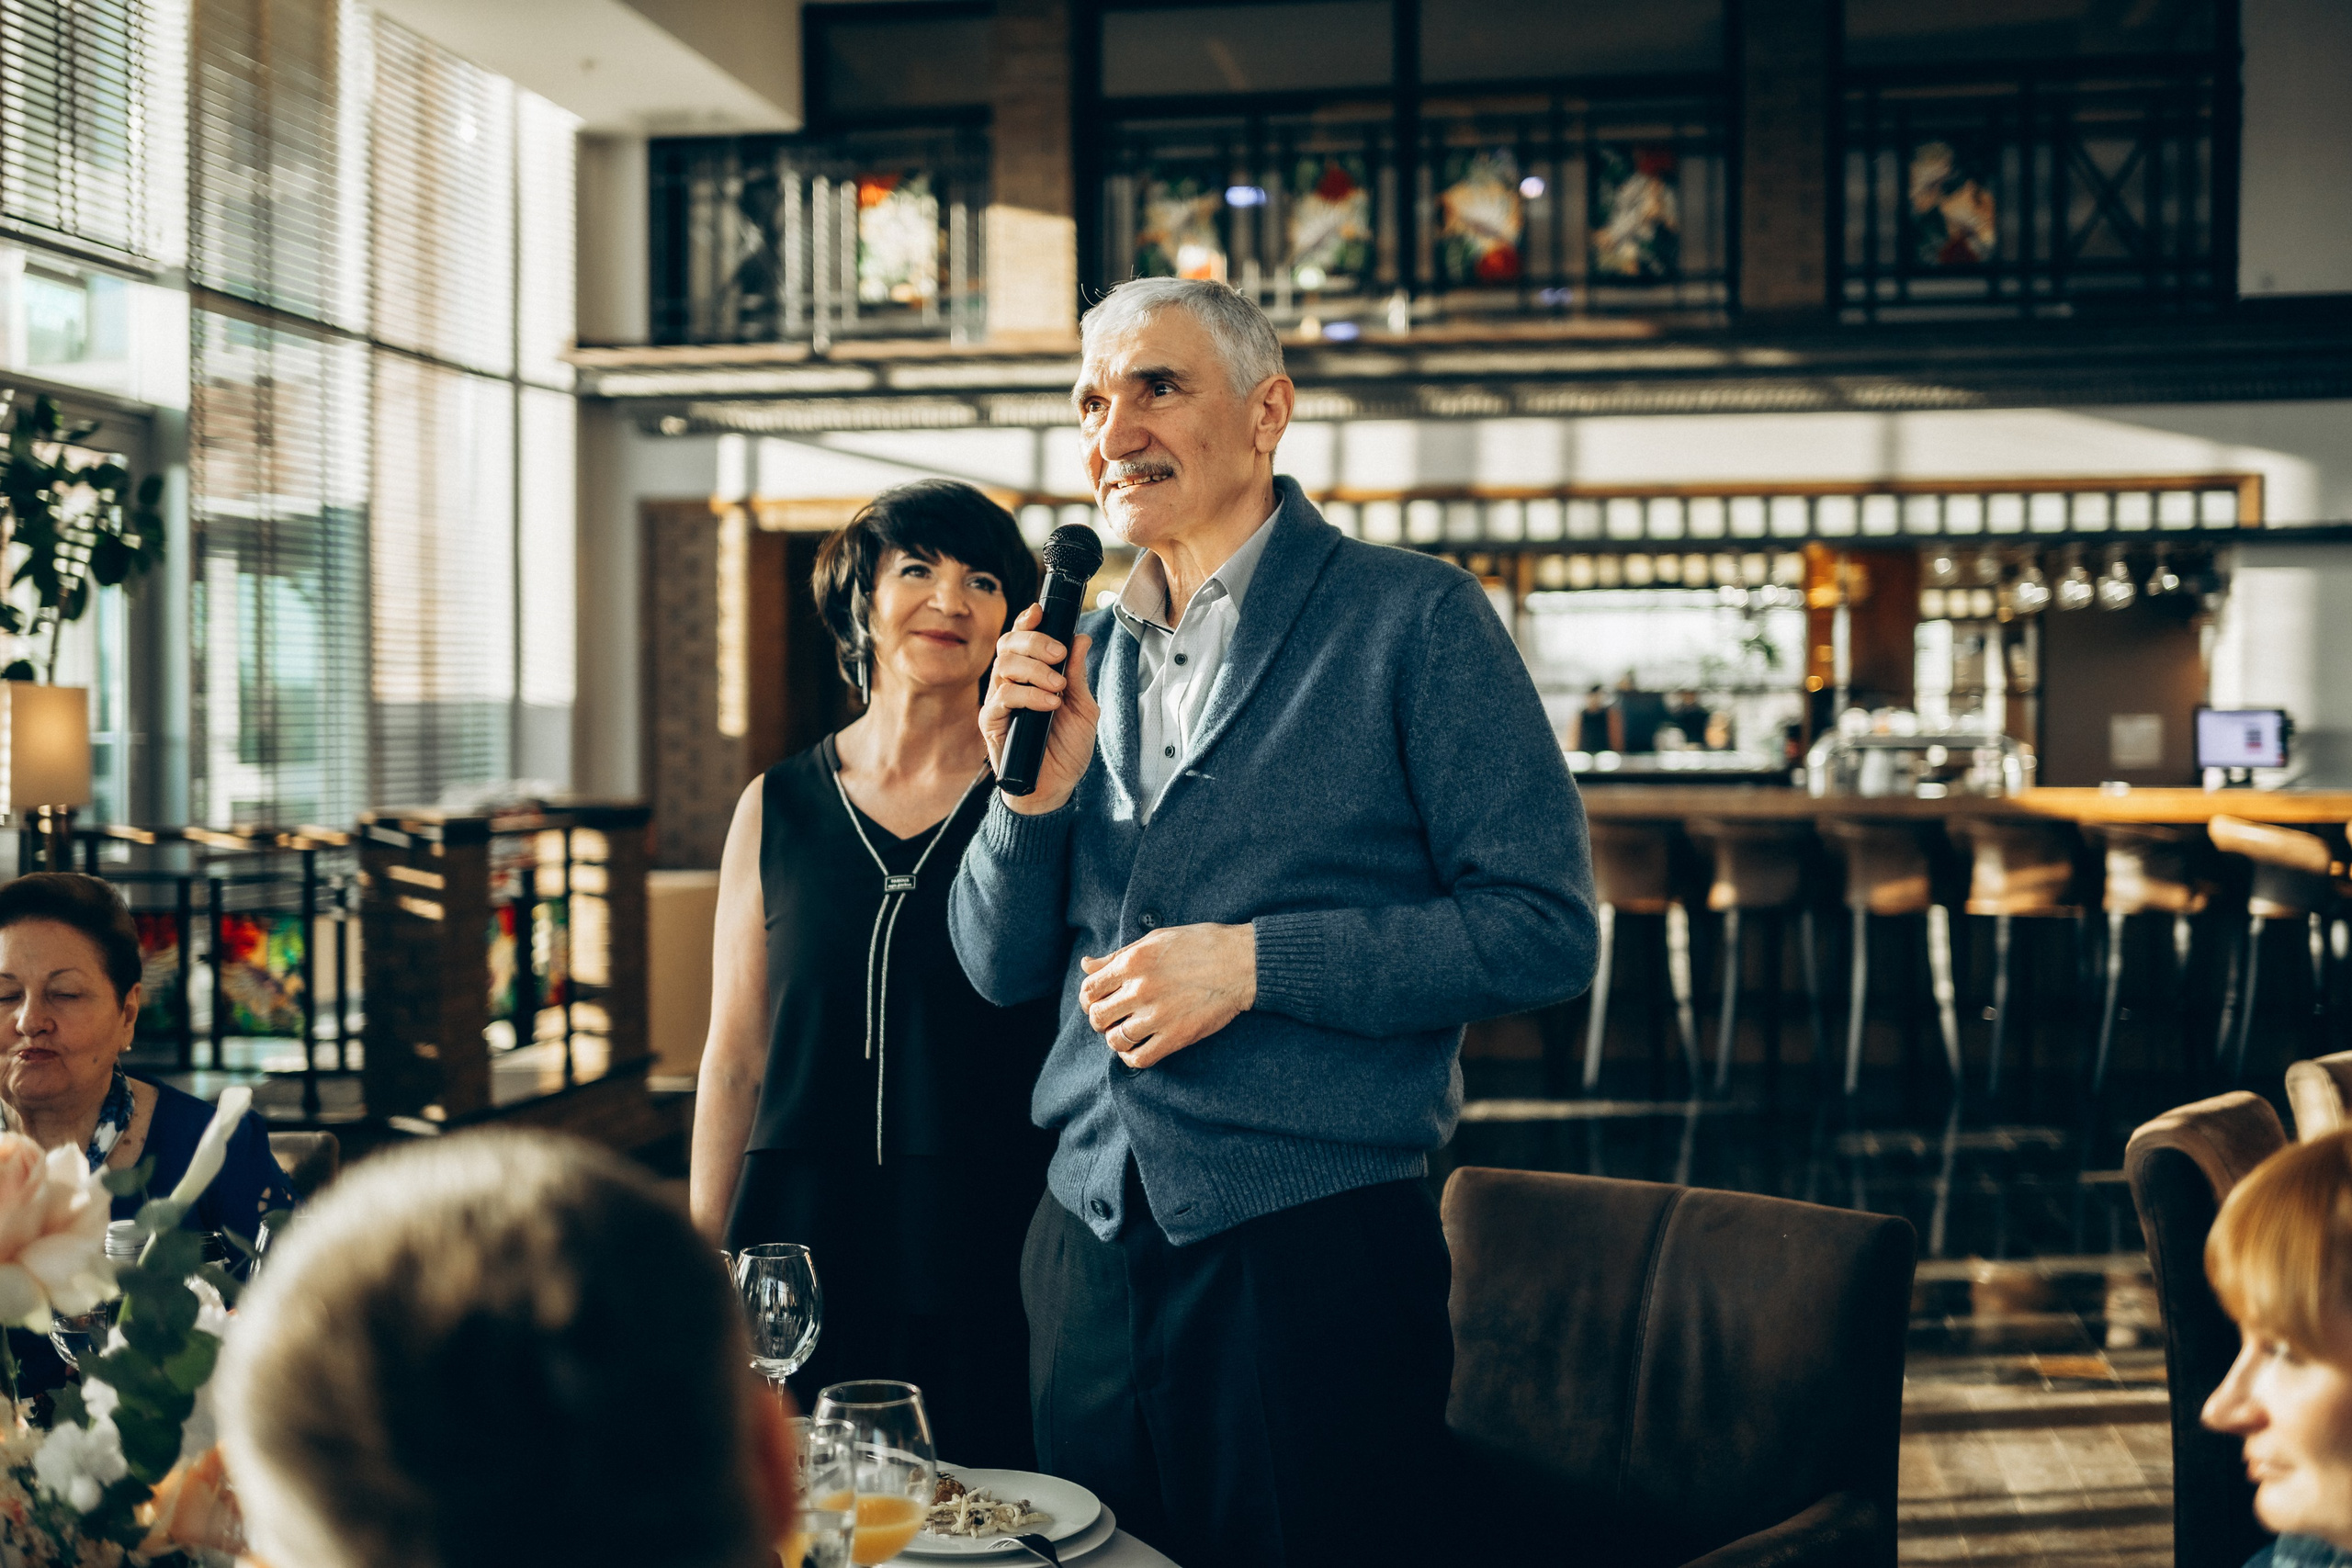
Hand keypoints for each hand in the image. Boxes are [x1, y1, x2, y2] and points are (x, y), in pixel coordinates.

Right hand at [981, 602, 1098, 814]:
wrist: (1055, 788)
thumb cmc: (1066, 749)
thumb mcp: (1082, 708)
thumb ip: (1078, 674)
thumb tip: (1081, 638)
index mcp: (1031, 674)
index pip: (1021, 638)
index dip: (1027, 622)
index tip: (1041, 613)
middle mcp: (1010, 682)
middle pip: (1009, 644)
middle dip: (1035, 641)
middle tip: (1059, 654)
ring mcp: (999, 701)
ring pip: (1005, 665)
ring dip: (1035, 670)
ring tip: (1058, 687)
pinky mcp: (992, 722)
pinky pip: (1003, 696)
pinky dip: (1028, 695)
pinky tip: (1049, 705)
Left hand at [1077, 922, 1255, 1068]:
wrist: (1241, 963)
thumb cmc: (1200, 944)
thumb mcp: (1154, 939)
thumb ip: (1118, 955)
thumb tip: (1086, 964)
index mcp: (1133, 963)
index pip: (1090, 989)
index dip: (1089, 998)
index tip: (1098, 1000)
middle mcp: (1140, 990)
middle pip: (1098, 1016)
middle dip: (1100, 1019)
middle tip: (1112, 1017)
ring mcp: (1158, 1016)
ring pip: (1115, 1040)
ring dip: (1115, 1038)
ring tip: (1126, 1031)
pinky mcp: (1176, 1036)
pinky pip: (1139, 1059)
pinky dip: (1131, 1058)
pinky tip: (1136, 1048)